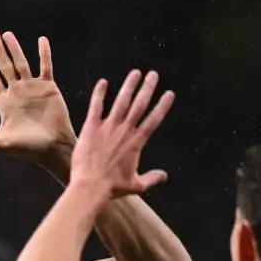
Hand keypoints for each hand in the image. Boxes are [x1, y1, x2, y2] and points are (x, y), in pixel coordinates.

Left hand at [0, 31, 75, 160]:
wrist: (54, 147)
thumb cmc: (29, 147)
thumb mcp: (3, 143)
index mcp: (4, 103)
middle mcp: (17, 93)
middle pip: (5, 67)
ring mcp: (32, 88)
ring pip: (22, 63)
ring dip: (15, 49)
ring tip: (8, 34)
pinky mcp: (48, 88)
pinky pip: (46, 67)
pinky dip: (44, 54)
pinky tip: (42, 40)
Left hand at [71, 70, 173, 198]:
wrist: (90, 186)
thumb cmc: (112, 187)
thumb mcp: (136, 186)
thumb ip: (152, 178)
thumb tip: (165, 176)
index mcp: (136, 143)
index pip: (153, 120)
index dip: (162, 106)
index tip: (169, 93)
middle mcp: (124, 131)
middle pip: (139, 105)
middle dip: (148, 88)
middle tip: (153, 74)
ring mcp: (108, 127)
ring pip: (121, 101)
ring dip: (129, 86)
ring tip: (135, 72)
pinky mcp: (91, 127)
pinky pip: (96, 106)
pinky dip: (99, 94)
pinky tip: (103, 81)